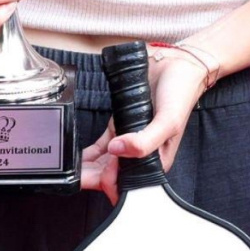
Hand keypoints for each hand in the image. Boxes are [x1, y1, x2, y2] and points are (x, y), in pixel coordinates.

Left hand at [80, 51, 207, 203]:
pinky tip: (74, 159)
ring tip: (69, 171)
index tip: (108, 165)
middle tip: (78, 174)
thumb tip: (116, 150)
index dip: (113, 180)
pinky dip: (85, 156)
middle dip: (92, 180)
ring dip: (86, 171)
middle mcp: (140, 156)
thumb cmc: (180, 95)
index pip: (129, 184)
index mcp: (155, 162)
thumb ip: (145, 141)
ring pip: (101, 166)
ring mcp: (126, 142)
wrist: (176, 65)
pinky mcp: (117, 128)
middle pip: (111, 178)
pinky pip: (97, 149)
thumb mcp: (169, 122)